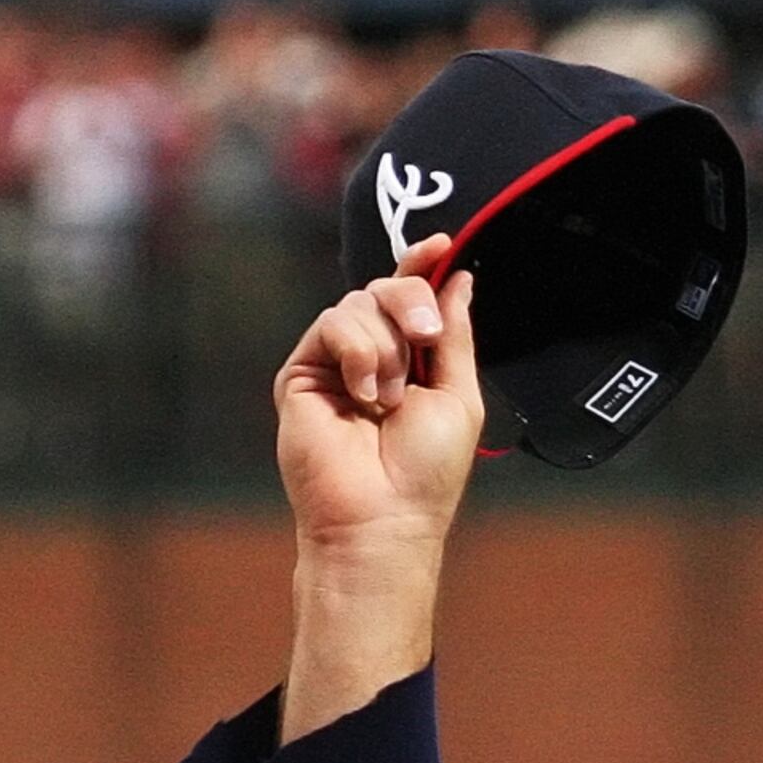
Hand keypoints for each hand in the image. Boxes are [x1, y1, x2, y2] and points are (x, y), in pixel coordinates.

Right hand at [274, 246, 476, 736]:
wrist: (382, 517)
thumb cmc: (425, 472)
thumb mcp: (458, 395)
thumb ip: (455, 335)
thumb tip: (460, 278)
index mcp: (410, 362)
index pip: (412, 298)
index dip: (423, 266)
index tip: (442, 245)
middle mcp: (371, 356)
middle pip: (386, 287)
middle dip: (411, 300)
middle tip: (425, 335)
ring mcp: (333, 363)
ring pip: (360, 302)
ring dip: (387, 343)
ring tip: (389, 397)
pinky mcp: (302, 373)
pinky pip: (333, 323)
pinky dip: (360, 352)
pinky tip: (365, 394)